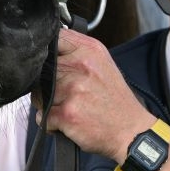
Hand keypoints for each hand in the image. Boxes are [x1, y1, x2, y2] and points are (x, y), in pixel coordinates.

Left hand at [38, 28, 155, 162]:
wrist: (130, 131)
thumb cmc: (114, 100)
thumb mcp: (102, 63)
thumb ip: (76, 52)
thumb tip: (49, 48)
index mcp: (89, 50)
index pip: (54, 39)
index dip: (47, 54)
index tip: (52, 64)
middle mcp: (80, 66)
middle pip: (42, 70)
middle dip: (47, 84)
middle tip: (66, 94)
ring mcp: (72, 89)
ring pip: (38, 95)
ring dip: (47, 105)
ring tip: (69, 107)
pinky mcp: (67, 113)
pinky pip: (42, 117)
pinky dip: (51, 124)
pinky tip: (67, 122)